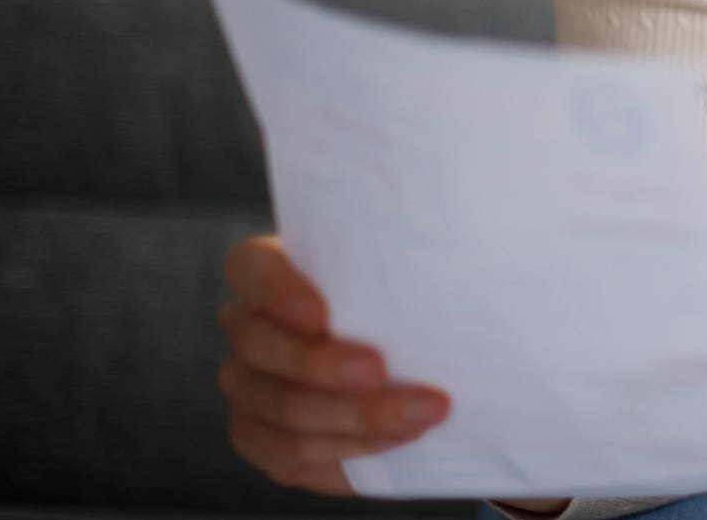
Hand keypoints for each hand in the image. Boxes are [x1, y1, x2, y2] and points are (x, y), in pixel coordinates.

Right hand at [218, 235, 458, 495]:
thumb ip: (410, 266)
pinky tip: (400, 437)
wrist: (413, 371)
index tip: (323, 313)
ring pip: (283, 405)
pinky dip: (352, 446)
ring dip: (355, 414)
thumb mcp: (411, 274)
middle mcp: (248, 327)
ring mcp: (248, 386)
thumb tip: (458, 254)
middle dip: (321, 363)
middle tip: (380, 370)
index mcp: (270, 273)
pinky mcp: (260, 438)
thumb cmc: (411, 303)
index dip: (278, 290)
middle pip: (258, 344)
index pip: (251, 268)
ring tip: (421, 412)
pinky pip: (293, 451)